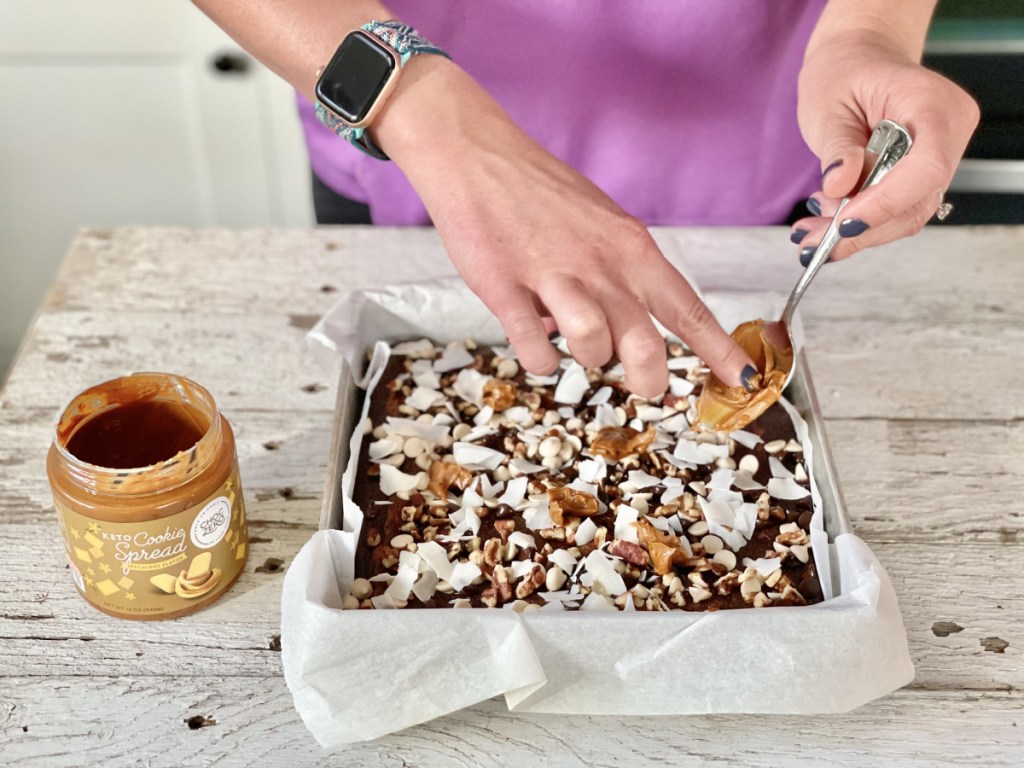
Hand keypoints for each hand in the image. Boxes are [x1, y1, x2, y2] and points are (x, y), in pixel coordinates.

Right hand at [377, 58, 753, 396]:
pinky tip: (535, 338)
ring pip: (591, 347)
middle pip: (645, 344)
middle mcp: (599, 265)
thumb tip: (631, 329)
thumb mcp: (603, 223)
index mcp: (630, 247)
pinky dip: (539, 358)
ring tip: (574, 341)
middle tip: (646, 387)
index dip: (718, 350)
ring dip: (587, 359)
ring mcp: (552, 278)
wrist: (478, 157)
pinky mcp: (506, 290)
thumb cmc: (542, 194)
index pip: (687, 307)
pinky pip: (534, 350)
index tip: (742, 379)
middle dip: (650, 379)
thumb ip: (624, 274)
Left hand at [792, 28, 978, 263]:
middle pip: (916, 201)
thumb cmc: (845, 73)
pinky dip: (861, 223)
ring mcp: (941, 157)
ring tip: (811, 233)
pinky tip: (826, 223)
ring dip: (856, 234)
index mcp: (933, 103)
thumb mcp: (828, 105)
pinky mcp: (923, 177)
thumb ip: (837, 148)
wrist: (859, 61)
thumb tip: (841, 187)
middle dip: (862, 228)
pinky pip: (898, 211)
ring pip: (906, 215)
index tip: (845, 223)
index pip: (927, 167)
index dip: (887, 202)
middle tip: (812, 241)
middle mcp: (949, 132)